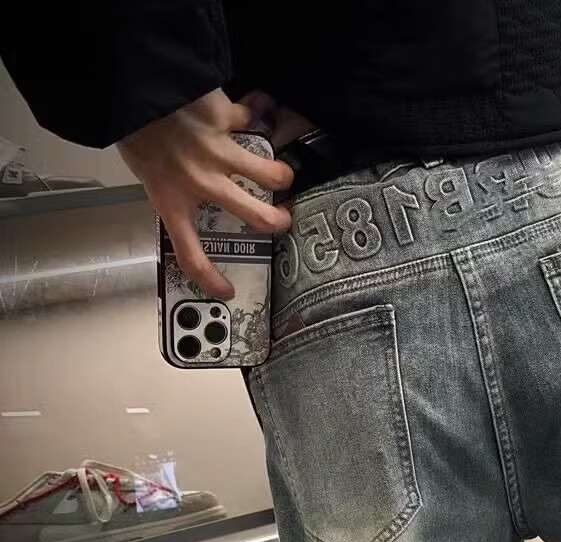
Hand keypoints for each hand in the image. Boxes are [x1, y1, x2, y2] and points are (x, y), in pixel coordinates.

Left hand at [118, 89, 293, 298]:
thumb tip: (198, 197)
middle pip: (258, 217)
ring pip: (272, 174)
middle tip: (282, 220)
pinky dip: (248, 119)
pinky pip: (249, 121)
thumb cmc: (133, 128)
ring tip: (279, 175)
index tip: (227, 291)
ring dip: (280, 176)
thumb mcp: (147, 169)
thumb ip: (174, 188)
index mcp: (171, 200)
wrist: (129, 82)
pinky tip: (244, 115)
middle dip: (278, 222)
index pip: (190, 254)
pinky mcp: (226, 121)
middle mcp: (200, 182)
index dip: (211, 279)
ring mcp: (218, 152)